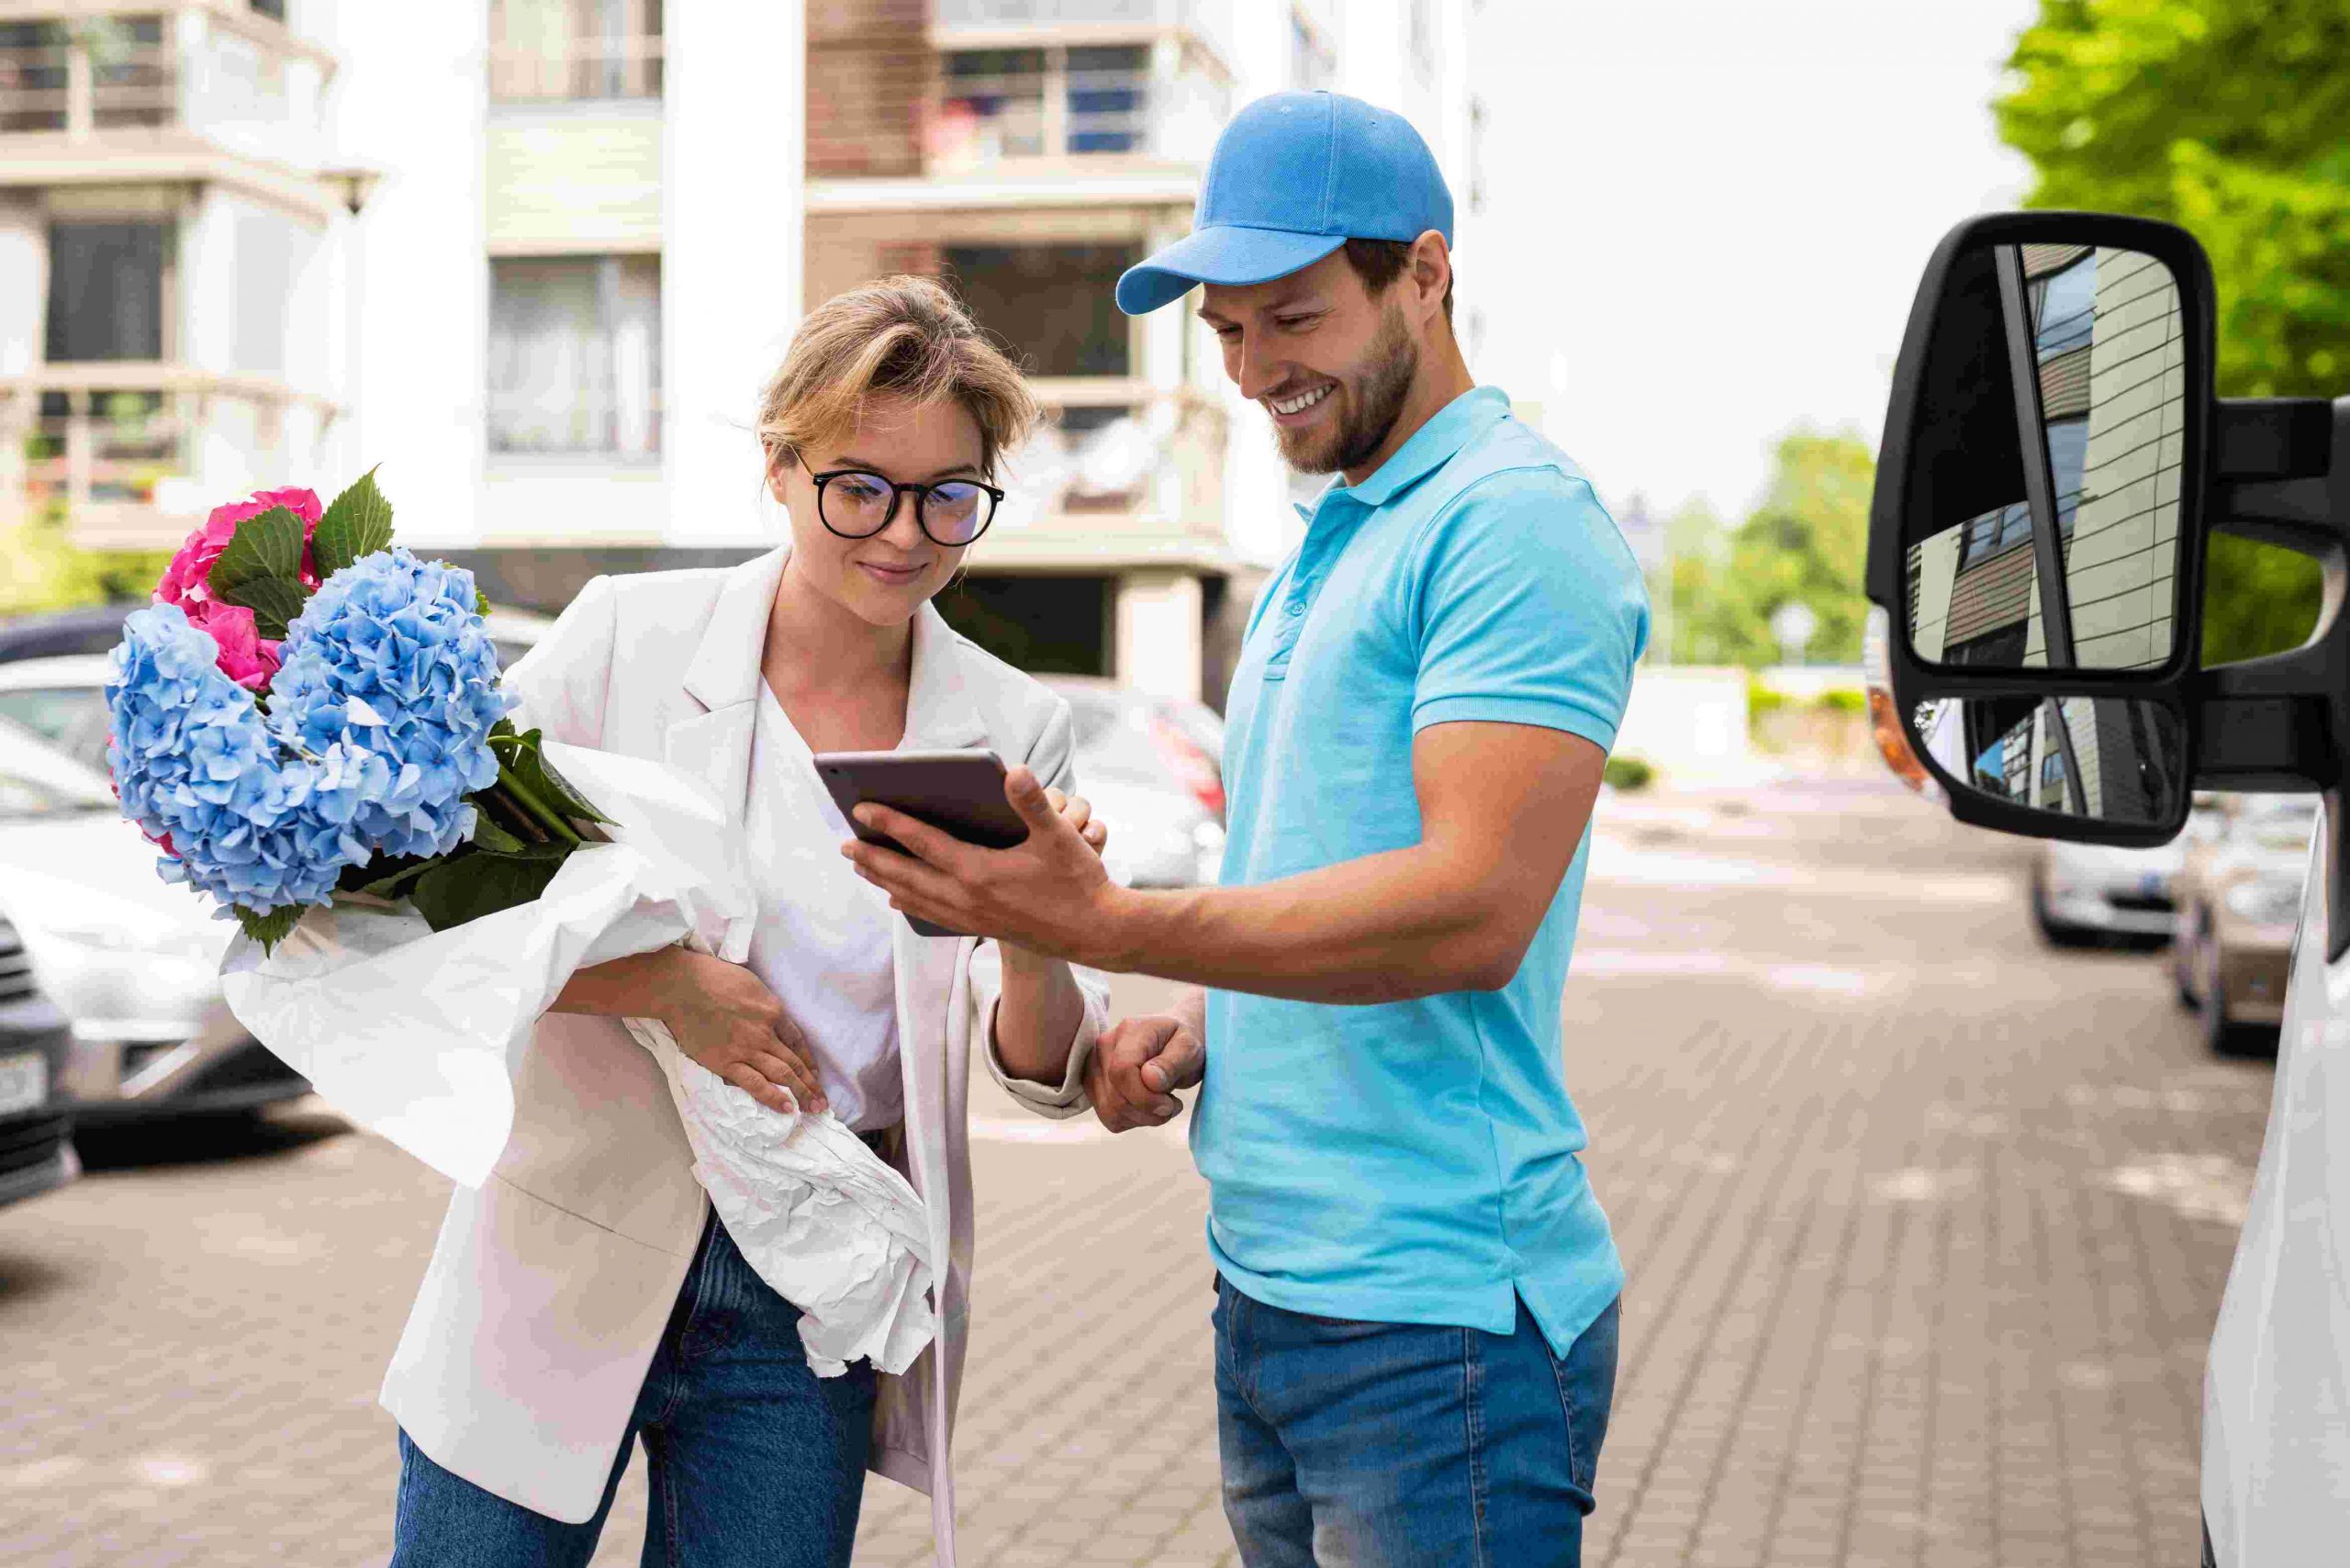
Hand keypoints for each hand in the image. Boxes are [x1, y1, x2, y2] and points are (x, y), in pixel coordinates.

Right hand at [665, 950, 827, 1115]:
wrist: (683, 987)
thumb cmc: (715, 979)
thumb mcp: (753, 985)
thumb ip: (766, 1006)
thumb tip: (773, 1020)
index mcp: (774, 1012)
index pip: (798, 1042)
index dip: (809, 1061)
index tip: (816, 1075)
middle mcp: (765, 1033)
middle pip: (794, 1062)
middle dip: (811, 1084)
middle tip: (822, 1102)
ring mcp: (747, 1049)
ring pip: (781, 1075)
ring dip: (800, 1093)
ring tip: (812, 1108)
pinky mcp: (726, 1062)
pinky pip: (755, 1084)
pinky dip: (773, 1097)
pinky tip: (787, 1108)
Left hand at [845, 765, 1126, 963]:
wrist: (1096, 933)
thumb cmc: (1080, 881)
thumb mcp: (1061, 837)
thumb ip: (1033, 802)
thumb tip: (1013, 769)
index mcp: (979, 872)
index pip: (922, 842)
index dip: (889, 822)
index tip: (860, 808)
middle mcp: (967, 898)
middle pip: (905, 875)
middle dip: (871, 858)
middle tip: (843, 845)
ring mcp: (971, 917)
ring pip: (913, 898)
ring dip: (884, 880)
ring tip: (861, 868)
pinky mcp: (980, 928)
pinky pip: (931, 914)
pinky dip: (908, 903)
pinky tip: (898, 898)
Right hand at [1085, 1013, 1203, 1132]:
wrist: (1174, 1041)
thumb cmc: (1183, 1043)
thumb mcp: (1190, 1048)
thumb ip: (1172, 1063)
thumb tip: (1150, 1080)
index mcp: (1129, 1031)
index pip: (1122, 1070)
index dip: (1144, 1097)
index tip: (1170, 1103)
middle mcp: (1104, 1046)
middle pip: (1115, 1096)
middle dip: (1149, 1111)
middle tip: (1172, 1104)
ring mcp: (1095, 1066)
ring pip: (1110, 1111)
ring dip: (1143, 1118)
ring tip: (1163, 1105)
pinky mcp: (1094, 1086)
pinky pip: (1109, 1118)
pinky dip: (1133, 1120)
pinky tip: (1148, 1107)